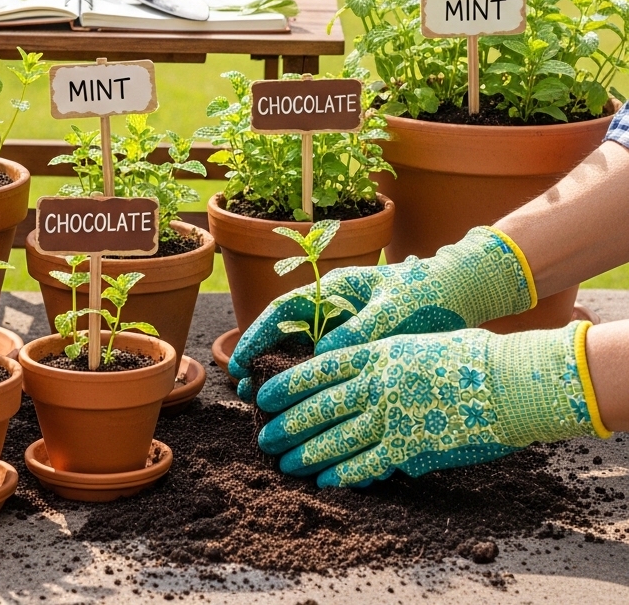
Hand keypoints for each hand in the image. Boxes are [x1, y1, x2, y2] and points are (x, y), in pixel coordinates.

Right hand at [229, 226, 534, 398]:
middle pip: (287, 337)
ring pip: (304, 356)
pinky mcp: (362, 350)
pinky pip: (332, 370)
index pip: (283, 312)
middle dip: (264, 364)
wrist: (462, 292)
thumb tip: (322, 356)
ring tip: (268, 410)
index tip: (241, 362)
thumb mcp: (392, 309)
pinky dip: (316, 389)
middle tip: (246, 394)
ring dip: (285, 380)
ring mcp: (346, 329)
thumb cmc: (427, 293)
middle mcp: (333, 310)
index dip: (257, 336)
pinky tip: (311, 414)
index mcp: (333, 290)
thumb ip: (359, 329)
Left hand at [255, 321, 608, 486]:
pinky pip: (368, 463)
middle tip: (264, 438)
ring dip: (307, 452)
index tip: (264, 395)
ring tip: (284, 463)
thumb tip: (358, 379)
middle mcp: (377, 383)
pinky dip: (342, 473)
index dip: (289, 384)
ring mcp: (392, 415)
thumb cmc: (467, 358)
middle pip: (320, 406)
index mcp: (377, 353)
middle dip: (288, 424)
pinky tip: (323, 480)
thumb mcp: (414, 345)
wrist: (508, 380)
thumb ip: (382, 361)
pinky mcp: (411, 446)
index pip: (320, 369)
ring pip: (336, 437)